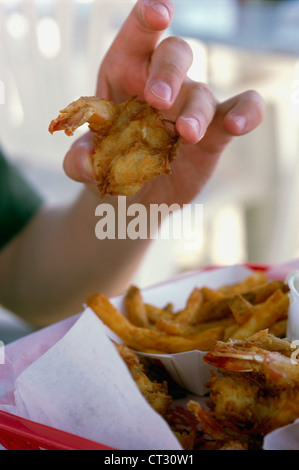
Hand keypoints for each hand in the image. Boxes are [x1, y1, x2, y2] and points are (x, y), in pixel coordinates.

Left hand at [63, 0, 264, 205]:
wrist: (136, 197)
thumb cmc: (111, 166)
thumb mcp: (87, 165)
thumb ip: (79, 161)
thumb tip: (86, 162)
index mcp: (125, 73)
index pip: (138, 35)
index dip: (147, 17)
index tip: (158, 15)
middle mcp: (161, 82)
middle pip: (174, 54)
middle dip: (167, 73)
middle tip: (157, 101)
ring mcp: (190, 105)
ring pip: (201, 92)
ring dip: (194, 113)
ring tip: (184, 135)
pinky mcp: (215, 130)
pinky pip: (241, 108)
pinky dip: (246, 112)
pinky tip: (237, 125)